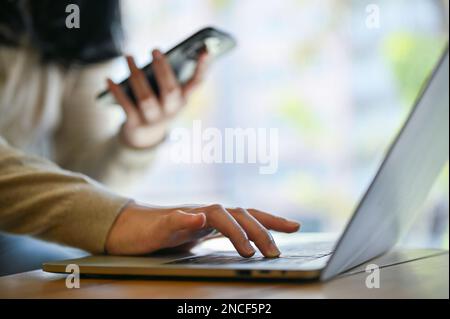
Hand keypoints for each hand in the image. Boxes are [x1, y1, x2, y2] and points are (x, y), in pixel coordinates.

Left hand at [105, 203, 300, 257]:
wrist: (127, 226)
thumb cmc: (140, 229)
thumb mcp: (153, 229)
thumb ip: (175, 221)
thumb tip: (200, 216)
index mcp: (197, 212)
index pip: (225, 218)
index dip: (239, 234)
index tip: (249, 253)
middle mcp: (207, 212)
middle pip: (242, 215)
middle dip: (262, 231)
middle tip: (277, 252)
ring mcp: (209, 219)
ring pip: (245, 217)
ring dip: (267, 224)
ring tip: (291, 229)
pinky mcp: (208, 228)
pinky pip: (238, 226)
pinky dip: (254, 228)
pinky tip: (262, 235)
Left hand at [107, 49, 207, 148]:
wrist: (145, 136)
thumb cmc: (156, 104)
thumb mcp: (164, 92)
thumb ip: (163, 76)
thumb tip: (154, 57)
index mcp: (183, 99)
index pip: (197, 82)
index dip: (203, 67)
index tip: (206, 50)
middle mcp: (172, 110)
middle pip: (170, 90)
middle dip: (163, 69)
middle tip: (155, 49)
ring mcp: (155, 119)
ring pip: (146, 98)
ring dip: (136, 75)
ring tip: (128, 56)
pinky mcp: (137, 124)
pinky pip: (126, 106)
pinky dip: (116, 92)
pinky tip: (109, 79)